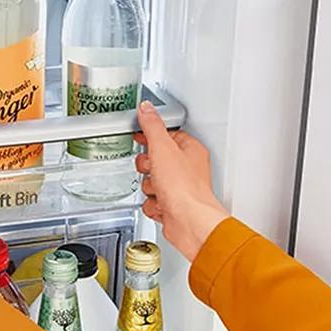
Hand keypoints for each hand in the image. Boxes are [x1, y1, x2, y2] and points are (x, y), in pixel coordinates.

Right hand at [134, 101, 229, 261]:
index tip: (140, 135)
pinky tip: (161, 205)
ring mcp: (180, 188)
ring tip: (159, 190)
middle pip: (155, 160)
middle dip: (148, 167)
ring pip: (151, 182)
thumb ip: (152, 126)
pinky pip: (152, 201)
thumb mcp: (162, 148)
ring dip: (150, 187)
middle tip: (152, 169)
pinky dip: (153, 204)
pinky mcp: (172, 207)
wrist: (190, 222)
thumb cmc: (184, 187)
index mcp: (190, 150)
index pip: (167, 135)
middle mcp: (187, 168)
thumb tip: (146, 109)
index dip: (151, 136)